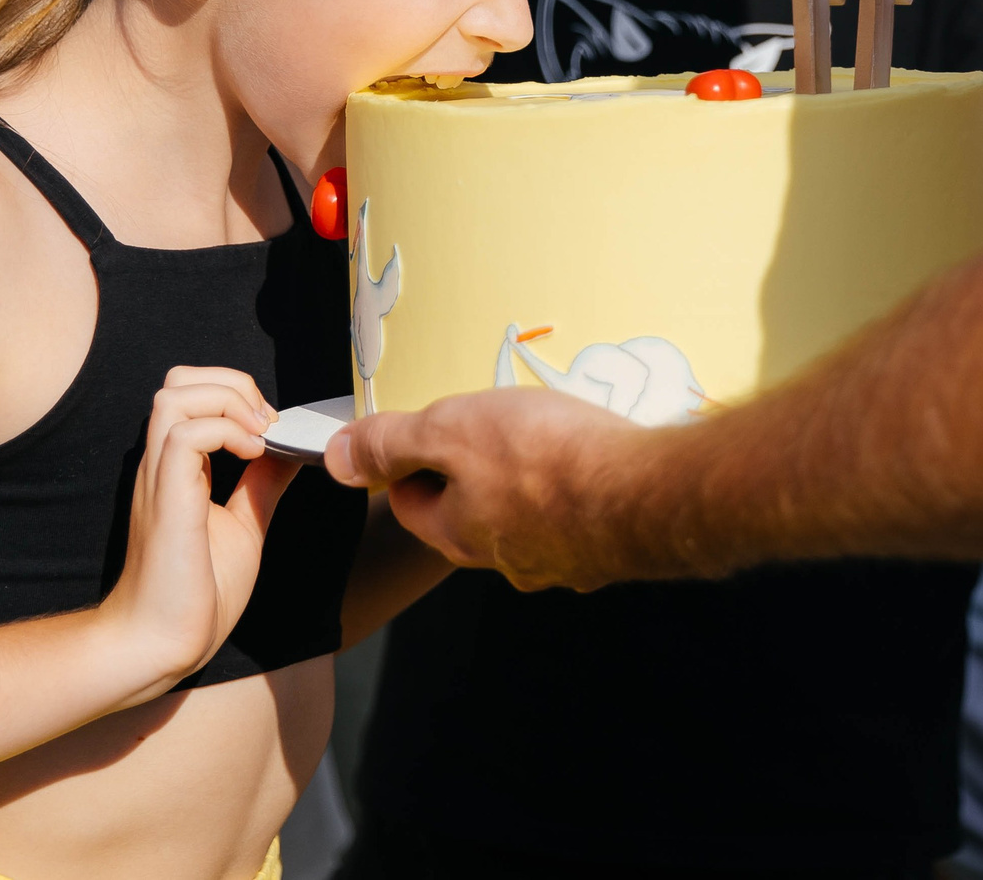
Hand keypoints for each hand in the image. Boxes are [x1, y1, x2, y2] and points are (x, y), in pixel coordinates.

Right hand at [97, 367, 298, 697]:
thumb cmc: (196, 596)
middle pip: (179, 379)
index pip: (193, 392)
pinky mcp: (165, 498)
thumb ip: (261, 486)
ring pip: (175, 393)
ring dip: (228, 402)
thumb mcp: (244, 526)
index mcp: (177, 468)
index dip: (238, 394)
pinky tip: (251, 456)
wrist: (161, 645)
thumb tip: (288, 450)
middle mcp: (161, 463)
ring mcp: (158, 477)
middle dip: (232, 383)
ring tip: (258, 437)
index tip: (273, 428)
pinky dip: (224, 431)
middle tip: (265, 423)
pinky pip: (183, 434)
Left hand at [325, 388, 671, 592]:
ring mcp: (557, 560)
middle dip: (472, 468)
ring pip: (522, 516)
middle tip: (493, 422)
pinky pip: (575, 517)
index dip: (411, 457)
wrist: (646, 493)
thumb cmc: (546, 460)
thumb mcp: (449, 431)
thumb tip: (336, 457)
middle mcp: (501, 559)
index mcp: (455, 533)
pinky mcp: (603, 550)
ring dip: (526, 480)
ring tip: (546, 434)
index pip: (407, 499)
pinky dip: (575, 491)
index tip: (432, 424)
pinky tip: (590, 460)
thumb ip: (390, 443)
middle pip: (466, 509)